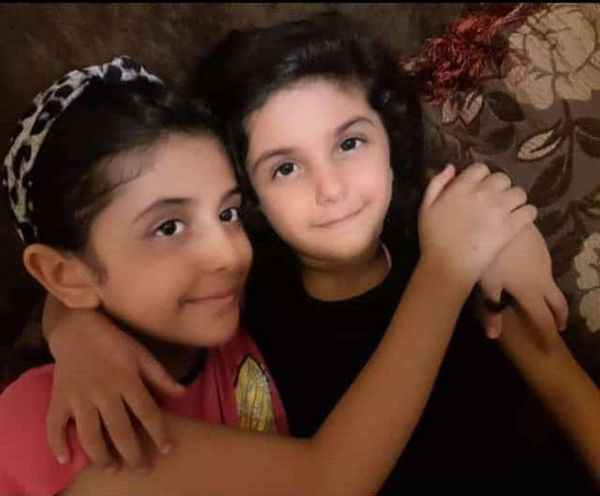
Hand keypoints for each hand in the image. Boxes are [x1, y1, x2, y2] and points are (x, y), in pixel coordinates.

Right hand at [45, 307, 184, 471]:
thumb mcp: (142, 355)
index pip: (147, 413)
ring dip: (100, 456)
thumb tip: (182, 394)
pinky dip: (57, 443)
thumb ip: (161, 377)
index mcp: (127, 381)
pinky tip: (65, 458)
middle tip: (142, 469)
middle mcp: (104, 392)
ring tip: (111, 469)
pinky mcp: (59, 398)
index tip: (166, 450)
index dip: (159, 434)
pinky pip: (54, 425)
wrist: (78, 329)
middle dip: (133, 454)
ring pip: (90, 435)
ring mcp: (79, 397)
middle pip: (120, 430)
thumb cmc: (115, 343)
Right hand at [418, 163, 536, 286]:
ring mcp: (499, 209)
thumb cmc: (432, 238)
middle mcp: (483, 193)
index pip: (481, 168)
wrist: (447, 266)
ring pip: (519, 193)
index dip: (481, 177)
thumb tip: (452, 167)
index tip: (478, 189)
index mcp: (461, 187)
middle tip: (494, 201)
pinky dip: (526, 214)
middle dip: (500, 188)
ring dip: (515, 200)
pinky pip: (529, 211)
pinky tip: (518, 221)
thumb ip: (436, 183)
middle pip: (503, 178)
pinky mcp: (511, 227)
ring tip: (508, 211)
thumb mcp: (425, 207)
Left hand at [478, 224, 567, 347]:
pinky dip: (540, 278)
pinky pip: (544, 266)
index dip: (547, 337)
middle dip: (558, 317)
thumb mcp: (487, 283)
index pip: (544, 320)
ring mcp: (544, 260)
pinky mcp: (540, 245)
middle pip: (558, 303)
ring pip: (551, 283)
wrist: (500, 216)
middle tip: (557, 327)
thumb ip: (491, 309)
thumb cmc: (490, 254)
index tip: (549, 350)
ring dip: (549, 296)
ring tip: (541, 303)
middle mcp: (543, 277)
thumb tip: (492, 335)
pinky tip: (528, 275)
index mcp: (531, 290)